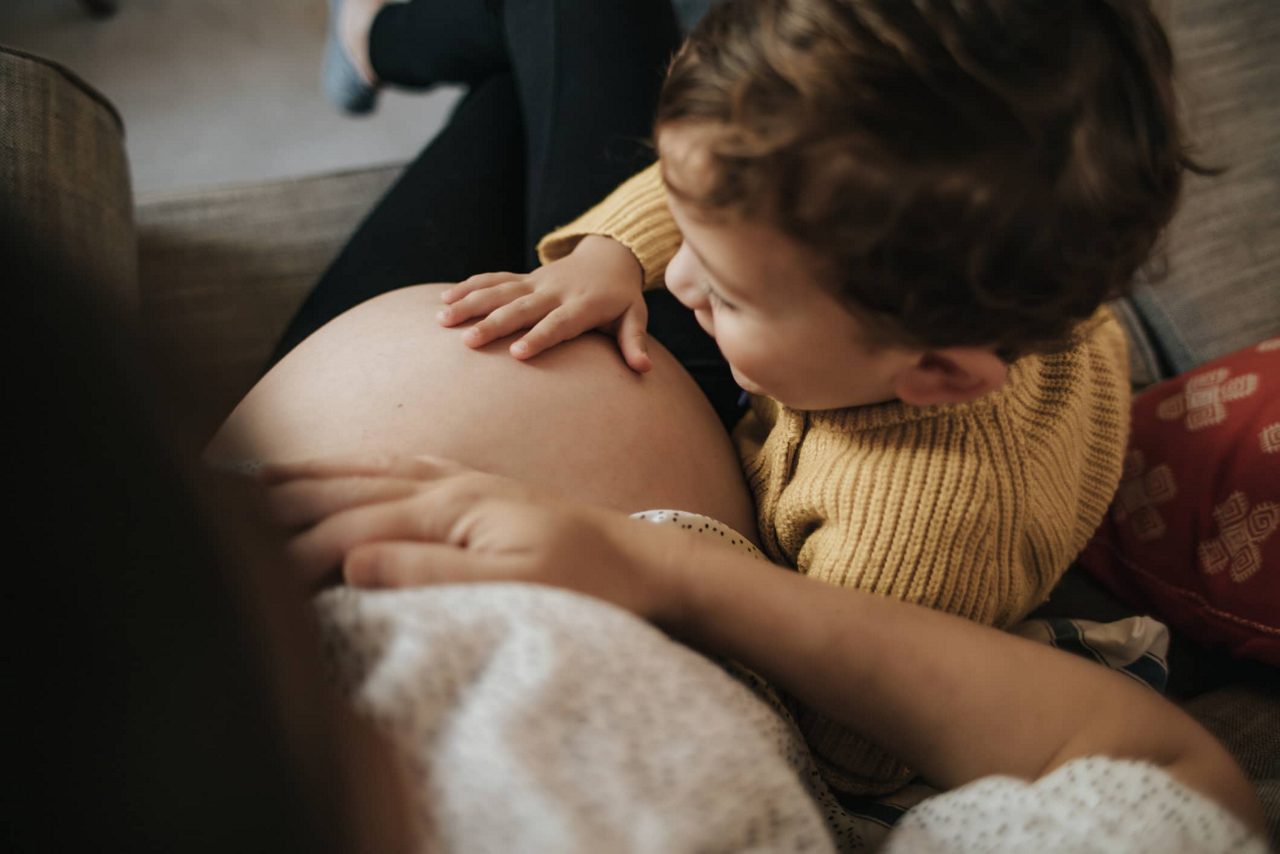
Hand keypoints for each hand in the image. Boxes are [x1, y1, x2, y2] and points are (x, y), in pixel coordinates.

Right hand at [260, 453, 675, 617]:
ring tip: (265, 472)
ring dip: (316, 472)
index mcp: (451, 508)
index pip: (351, 526)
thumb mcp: (512, 585)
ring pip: (373, 470)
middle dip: (283, 496)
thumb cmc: (585, 580)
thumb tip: (350, 562)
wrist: (644, 560)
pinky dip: (371, 465)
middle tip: (220, 499)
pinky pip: (410, 465)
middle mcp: (451, 485)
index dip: (295, 548)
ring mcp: (466, 483)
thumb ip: (430, 573)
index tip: (248, 569)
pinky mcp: (482, 490)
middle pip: (349, 487)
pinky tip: (362, 465)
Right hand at [437, 236, 651, 371]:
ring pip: (499, 291)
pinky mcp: (524, 278)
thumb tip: (644, 368)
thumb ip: (635, 341)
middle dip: (494, 324)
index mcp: (582, 305)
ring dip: (470, 303)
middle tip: (468, 342)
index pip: (558, 323)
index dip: (539, 337)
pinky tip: (443, 298)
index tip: (517, 353)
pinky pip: (493, 279)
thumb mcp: (635, 315)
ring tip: (442, 319)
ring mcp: (536, 282)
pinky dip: (469, 286)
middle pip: (521, 308)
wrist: (609, 256)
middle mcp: (554, 291)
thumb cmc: (622, 297)